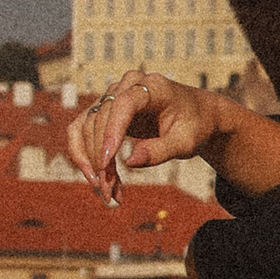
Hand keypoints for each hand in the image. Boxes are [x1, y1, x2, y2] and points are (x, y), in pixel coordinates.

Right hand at [69, 70, 226, 202]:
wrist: (197, 116)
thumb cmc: (195, 126)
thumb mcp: (186, 142)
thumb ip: (161, 150)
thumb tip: (130, 162)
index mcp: (151, 87)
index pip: (122, 105)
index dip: (112, 132)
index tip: (107, 163)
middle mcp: (127, 86)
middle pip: (101, 119)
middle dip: (101, 158)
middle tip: (109, 191)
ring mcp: (112, 96)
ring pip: (87, 126)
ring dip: (91, 161)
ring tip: (108, 192)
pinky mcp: (105, 110)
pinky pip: (82, 129)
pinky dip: (83, 154)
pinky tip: (93, 178)